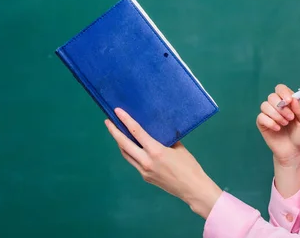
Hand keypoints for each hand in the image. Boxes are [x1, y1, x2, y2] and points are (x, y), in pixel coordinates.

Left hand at [105, 108, 222, 218]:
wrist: (192, 188)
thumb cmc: (189, 166)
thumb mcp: (179, 148)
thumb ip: (165, 140)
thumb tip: (157, 132)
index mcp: (156, 151)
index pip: (136, 132)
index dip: (125, 120)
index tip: (117, 112)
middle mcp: (146, 161)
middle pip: (124, 144)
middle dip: (114, 132)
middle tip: (107, 121)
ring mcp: (144, 171)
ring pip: (126, 154)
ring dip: (119, 143)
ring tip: (116, 133)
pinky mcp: (145, 177)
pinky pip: (133, 162)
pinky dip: (129, 152)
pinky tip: (131, 147)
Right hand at [256, 84, 299, 166]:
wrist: (295, 152)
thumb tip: (293, 98)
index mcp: (288, 102)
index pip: (281, 89)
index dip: (283, 92)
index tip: (289, 101)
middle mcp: (277, 106)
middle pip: (271, 96)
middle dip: (280, 106)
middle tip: (290, 117)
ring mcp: (269, 115)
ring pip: (264, 105)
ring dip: (276, 115)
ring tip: (285, 124)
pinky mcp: (262, 124)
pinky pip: (261, 117)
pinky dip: (270, 122)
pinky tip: (277, 129)